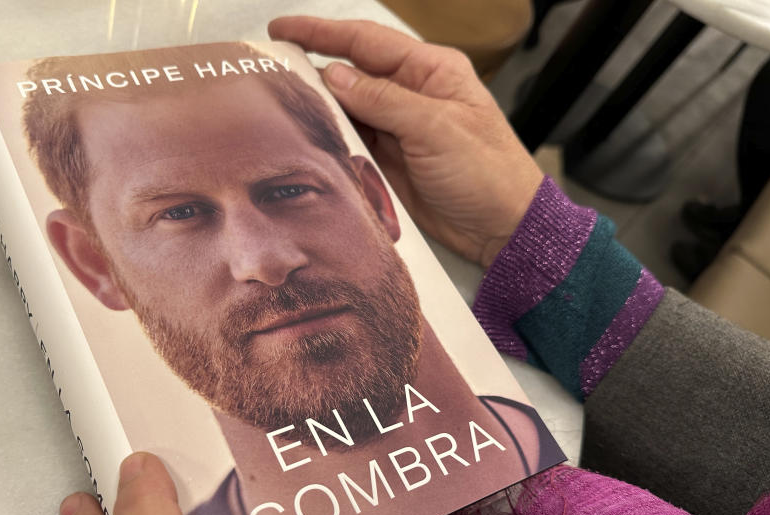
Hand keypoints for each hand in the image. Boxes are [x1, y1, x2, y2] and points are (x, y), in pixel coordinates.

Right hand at [268, 17, 542, 266]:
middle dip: (311, 71)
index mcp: (429, 71)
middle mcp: (410, 94)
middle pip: (351, 74)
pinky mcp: (390, 163)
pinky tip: (305, 144)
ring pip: (347, 111)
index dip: (320, 33)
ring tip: (276, 110)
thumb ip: (384, 101)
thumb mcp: (437, 129)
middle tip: (266, 75)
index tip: (281, 30)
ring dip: (318, 112)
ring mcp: (398, 130)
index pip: (365, 41)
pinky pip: (352, 145)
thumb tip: (334, 74)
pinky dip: (330, 143)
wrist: (502, 228)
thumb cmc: (486, 172)